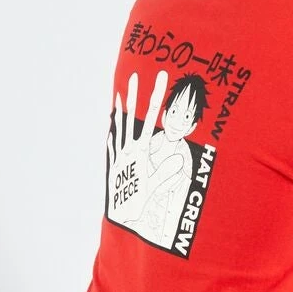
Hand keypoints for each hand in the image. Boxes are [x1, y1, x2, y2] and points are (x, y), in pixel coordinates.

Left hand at [105, 68, 168, 227]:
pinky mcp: (115, 165)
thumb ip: (168, 172)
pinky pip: (112, 146)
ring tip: (120, 93)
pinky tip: (111, 129)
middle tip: (137, 75)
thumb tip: (181, 158)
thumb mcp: (157, 186)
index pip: (151, 118)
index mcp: (141, 150)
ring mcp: (120, 156)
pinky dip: (112, 136)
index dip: (156, 98)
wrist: (122, 216)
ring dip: (120, 109)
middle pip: (133, 116)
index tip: (162, 80)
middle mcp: (128, 149)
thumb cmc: (140, 203)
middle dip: (137, 95)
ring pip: (120, 127)